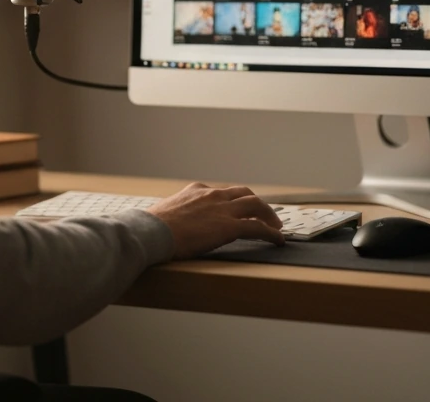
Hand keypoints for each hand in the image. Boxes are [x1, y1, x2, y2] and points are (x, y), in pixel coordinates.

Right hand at [147, 182, 283, 258]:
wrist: (152, 231)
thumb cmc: (151, 227)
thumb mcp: (163, 214)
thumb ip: (174, 216)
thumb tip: (167, 226)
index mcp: (196, 191)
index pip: (221, 192)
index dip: (233, 201)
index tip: (237, 209)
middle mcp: (213, 195)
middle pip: (244, 193)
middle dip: (257, 204)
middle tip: (264, 214)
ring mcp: (223, 209)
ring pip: (256, 205)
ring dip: (269, 215)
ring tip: (276, 226)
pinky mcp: (229, 227)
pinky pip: (258, 228)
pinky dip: (271, 233)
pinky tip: (278, 240)